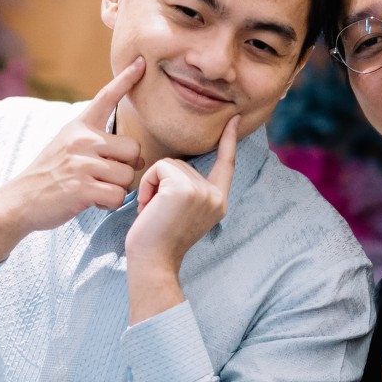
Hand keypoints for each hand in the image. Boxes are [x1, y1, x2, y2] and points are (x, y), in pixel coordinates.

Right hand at [0, 58, 145, 262]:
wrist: (20, 200)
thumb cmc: (50, 175)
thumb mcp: (67, 145)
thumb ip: (98, 144)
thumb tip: (137, 157)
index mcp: (79, 126)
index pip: (106, 97)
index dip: (126, 79)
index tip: (141, 62)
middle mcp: (81, 140)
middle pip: (133, 149)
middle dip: (126, 167)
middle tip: (105, 176)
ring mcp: (81, 163)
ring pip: (127, 175)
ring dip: (117, 188)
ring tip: (95, 189)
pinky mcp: (81, 187)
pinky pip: (117, 195)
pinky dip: (109, 204)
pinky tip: (93, 201)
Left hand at [124, 116, 239, 320]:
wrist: (153, 262)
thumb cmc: (157, 240)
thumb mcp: (181, 212)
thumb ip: (187, 190)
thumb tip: (175, 168)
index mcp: (218, 201)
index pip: (226, 164)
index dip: (229, 140)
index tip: (234, 119)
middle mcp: (215, 195)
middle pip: (182, 164)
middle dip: (161, 184)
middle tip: (156, 212)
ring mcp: (202, 191)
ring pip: (169, 165)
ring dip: (152, 185)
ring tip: (152, 211)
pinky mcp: (184, 188)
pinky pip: (159, 168)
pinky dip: (147, 184)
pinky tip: (148, 206)